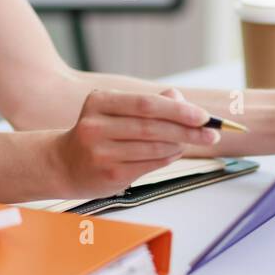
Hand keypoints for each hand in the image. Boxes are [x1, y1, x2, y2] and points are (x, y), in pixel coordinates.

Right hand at [48, 87, 217, 198]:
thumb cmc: (99, 133)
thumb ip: (148, 103)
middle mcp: (95, 125)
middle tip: (211, 133)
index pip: (145, 103)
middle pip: (151, 126)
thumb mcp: (116, 110)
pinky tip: (175, 152)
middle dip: (187, 130)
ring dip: (179, 144)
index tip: (204, 116)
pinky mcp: (108, 174)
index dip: (178, 110)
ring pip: (152, 147)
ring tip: (194, 141)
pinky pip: (148, 165)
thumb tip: (182, 100)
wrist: (64, 163)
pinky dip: (167, 157)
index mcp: (99, 101)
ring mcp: (100, 152)